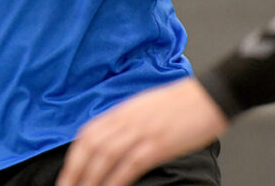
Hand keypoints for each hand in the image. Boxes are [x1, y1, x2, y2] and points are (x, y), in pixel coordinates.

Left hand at [57, 77, 228, 185]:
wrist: (208, 96)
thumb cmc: (179, 104)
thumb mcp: (143, 108)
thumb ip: (124, 123)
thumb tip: (108, 143)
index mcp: (120, 112)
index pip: (87, 135)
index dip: (73, 159)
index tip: (66, 176)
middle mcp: (126, 120)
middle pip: (91, 148)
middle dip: (75, 173)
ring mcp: (141, 131)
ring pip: (106, 158)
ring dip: (91, 179)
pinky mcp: (158, 144)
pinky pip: (130, 165)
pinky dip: (117, 180)